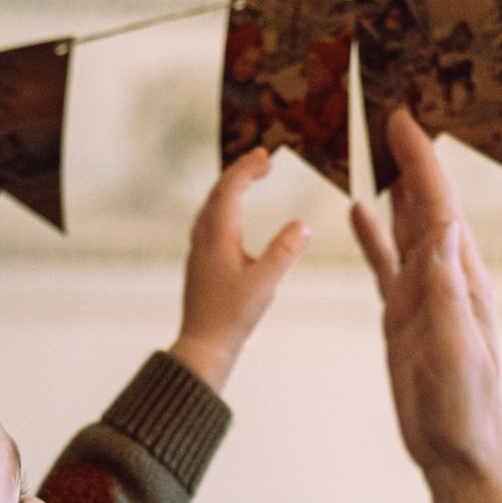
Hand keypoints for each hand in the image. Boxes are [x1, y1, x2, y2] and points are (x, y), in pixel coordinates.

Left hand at [169, 148, 308, 391]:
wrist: (204, 348)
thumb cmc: (232, 319)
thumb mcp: (264, 285)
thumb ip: (283, 252)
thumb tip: (302, 224)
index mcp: (218, 238)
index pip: (230, 189)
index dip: (247, 168)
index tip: (266, 155)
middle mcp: (203, 240)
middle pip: (217, 193)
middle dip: (240, 172)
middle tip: (262, 160)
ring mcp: (199, 253)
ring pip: (210, 208)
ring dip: (229, 189)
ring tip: (248, 181)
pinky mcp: (201, 266)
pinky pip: (209, 224)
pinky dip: (224, 209)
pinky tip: (232, 222)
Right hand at [353, 108, 501, 502]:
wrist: (458, 451)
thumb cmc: (463, 407)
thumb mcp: (454, 347)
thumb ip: (444, 291)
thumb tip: (439, 230)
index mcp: (460, 278)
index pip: (438, 205)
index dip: (421, 159)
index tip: (402, 116)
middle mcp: (445, 276)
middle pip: (425, 200)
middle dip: (410, 153)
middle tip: (388, 103)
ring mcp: (424, 294)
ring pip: (406, 223)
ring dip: (393, 182)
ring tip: (373, 139)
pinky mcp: (405, 316)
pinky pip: (387, 262)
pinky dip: (374, 232)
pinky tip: (358, 209)